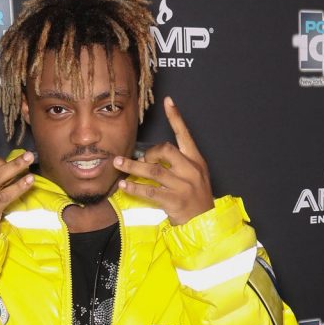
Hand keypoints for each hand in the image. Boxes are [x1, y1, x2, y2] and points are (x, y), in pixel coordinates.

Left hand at [113, 97, 213, 225]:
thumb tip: (151, 156)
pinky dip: (134, 187)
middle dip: (148, 152)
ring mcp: (183, 186)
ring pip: (153, 171)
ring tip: (118, 163)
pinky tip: (123, 185)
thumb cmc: (196, 198)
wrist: (205, 223)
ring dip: (132, 167)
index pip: (185, 135)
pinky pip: (149, 191)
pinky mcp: (174, 201)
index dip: (176, 118)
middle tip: (139, 158)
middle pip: (165, 151)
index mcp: (196, 161)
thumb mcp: (195, 176)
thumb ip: (179, 163)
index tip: (168, 101)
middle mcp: (191, 170)